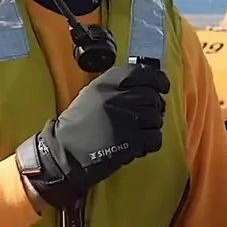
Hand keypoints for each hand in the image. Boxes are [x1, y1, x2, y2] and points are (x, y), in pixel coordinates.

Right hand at [16, 63, 169, 209]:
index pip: (141, 73)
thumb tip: (147, 83)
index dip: (157, 79)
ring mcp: (125, 119)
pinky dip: (150, 142)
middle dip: (154, 106)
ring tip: (139, 131)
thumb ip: (115, 86)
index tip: (162, 85)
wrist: (63, 153)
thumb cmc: (78, 125)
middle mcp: (116, 98)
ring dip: (152, 125)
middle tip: (147, 115)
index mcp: (105, 84)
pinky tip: (139, 144)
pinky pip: (155, 137)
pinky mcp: (130, 141)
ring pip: (156, 116)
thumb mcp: (92, 95)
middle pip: (152, 96)